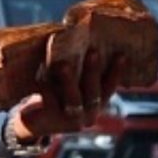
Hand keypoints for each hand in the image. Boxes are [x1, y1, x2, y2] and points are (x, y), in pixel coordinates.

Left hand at [10, 31, 136, 139]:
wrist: (36, 122)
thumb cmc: (57, 95)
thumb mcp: (72, 84)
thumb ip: (79, 70)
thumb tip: (78, 35)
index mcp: (97, 103)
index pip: (110, 87)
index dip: (116, 72)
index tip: (122, 54)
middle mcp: (89, 114)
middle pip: (94, 92)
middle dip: (93, 71)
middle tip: (93, 52)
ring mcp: (72, 119)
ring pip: (73, 99)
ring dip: (70, 80)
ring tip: (63, 64)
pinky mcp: (52, 120)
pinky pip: (51, 101)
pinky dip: (48, 88)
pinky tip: (42, 75)